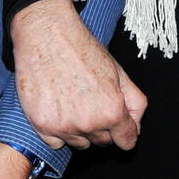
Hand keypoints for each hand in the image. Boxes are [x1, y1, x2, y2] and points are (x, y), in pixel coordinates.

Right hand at [10, 0, 146, 150]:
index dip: (124, 132)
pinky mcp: (42, 125)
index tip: (117, 125)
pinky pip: (56, 142)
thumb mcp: (119, 71)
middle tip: (90, 101)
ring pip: (79, 143)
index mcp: (112, 110)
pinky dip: (57, 130)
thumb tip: (136, 128)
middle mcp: (89, 123)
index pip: (126, 142)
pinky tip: (57, 107)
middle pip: (102, 142)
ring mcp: (64, 126)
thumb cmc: (81, 49)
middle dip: (101, 127)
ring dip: (79, 129)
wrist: (46, 35)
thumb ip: (135, 102)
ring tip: (72, 101)